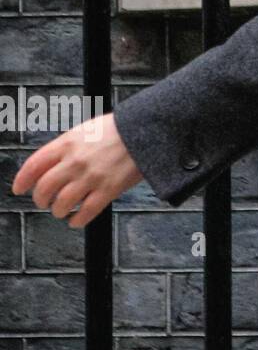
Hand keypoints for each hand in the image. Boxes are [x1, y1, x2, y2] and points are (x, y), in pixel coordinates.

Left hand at [11, 113, 142, 227]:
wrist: (147, 130)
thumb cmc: (118, 129)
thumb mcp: (85, 129)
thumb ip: (65, 147)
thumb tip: (49, 165)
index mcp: (67, 143)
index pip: (33, 166)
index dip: (22, 181)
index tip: (19, 189)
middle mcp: (75, 161)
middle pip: (44, 189)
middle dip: (40, 200)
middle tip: (44, 202)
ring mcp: (92, 177)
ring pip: (62, 204)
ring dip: (58, 211)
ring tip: (61, 210)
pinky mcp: (109, 189)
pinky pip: (86, 212)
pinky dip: (77, 220)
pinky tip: (76, 219)